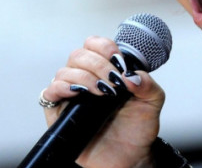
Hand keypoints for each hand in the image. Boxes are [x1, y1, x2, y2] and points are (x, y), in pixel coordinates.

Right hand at [41, 36, 164, 167]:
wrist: (130, 156)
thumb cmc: (139, 127)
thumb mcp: (153, 102)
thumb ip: (147, 84)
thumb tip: (131, 75)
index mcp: (107, 70)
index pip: (96, 44)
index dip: (105, 47)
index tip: (119, 62)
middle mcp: (87, 78)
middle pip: (79, 54)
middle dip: (98, 64)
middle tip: (113, 81)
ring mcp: (72, 94)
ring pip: (64, 71)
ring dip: (84, 77)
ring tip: (103, 92)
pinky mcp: (59, 113)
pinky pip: (49, 92)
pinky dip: (61, 88)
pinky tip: (79, 94)